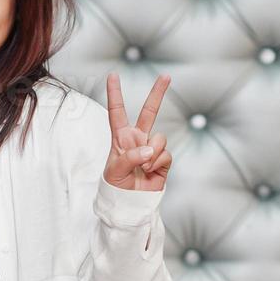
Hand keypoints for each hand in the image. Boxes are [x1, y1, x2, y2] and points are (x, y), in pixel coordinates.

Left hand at [102, 72, 171, 192]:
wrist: (130, 205)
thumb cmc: (116, 187)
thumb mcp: (115, 171)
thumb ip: (130, 157)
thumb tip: (149, 150)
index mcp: (121, 138)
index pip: (117, 112)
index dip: (115, 94)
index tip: (113, 75)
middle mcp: (138, 140)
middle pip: (149, 112)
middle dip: (158, 94)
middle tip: (166, 76)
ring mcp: (151, 149)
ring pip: (160, 138)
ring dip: (151, 154)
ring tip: (142, 168)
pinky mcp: (163, 160)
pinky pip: (165, 154)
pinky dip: (157, 164)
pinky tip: (149, 172)